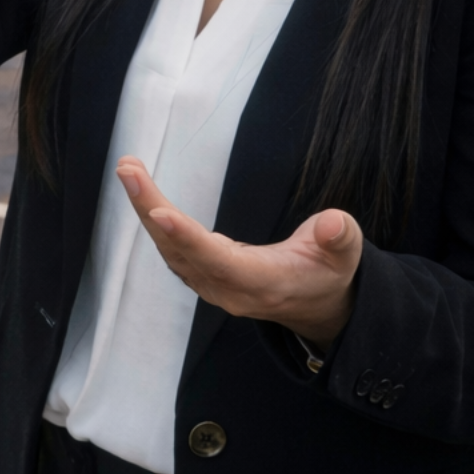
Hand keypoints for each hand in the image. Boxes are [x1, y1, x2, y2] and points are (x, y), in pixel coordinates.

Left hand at [116, 156, 361, 346]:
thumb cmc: (328, 272)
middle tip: (128, 170)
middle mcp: (229, 289)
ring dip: (145, 210)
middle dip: (150, 209)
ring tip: (128, 171)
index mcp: (263, 282)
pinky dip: (153, 221)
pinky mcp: (204, 276)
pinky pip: (172, 250)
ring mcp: (212, 285)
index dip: (187, 238)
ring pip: (170, 250)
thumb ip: (340, 237)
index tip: (158, 212)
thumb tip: (332, 224)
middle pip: (182, 251)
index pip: (218, 261)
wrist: (316, 305)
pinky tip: (140, 193)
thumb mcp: (345, 254)